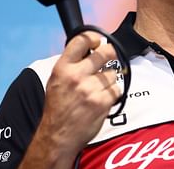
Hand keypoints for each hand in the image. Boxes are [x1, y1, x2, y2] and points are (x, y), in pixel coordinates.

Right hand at [19, 32, 119, 168]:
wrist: (58, 136)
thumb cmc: (58, 107)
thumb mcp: (57, 80)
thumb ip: (72, 63)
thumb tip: (91, 48)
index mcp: (62, 68)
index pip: (81, 40)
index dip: (93, 37)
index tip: (98, 41)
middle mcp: (77, 76)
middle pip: (106, 52)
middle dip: (110, 53)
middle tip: (109, 56)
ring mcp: (91, 89)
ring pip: (113, 73)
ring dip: (109, 80)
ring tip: (97, 90)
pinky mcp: (103, 101)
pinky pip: (117, 89)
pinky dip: (112, 94)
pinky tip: (101, 100)